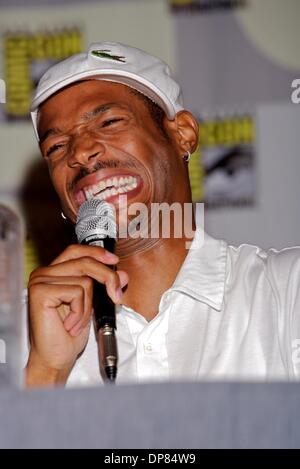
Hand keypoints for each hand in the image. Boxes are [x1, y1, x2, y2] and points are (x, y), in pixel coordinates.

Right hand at [25, 245, 127, 386]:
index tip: (114, 260)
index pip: (76, 251)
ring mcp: (40, 281)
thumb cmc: (69, 334)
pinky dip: (80, 312)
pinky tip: (69, 325)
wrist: (55, 358)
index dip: (96, 253)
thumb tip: (122, 274)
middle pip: (85, 262)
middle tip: (116, 296)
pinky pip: (76, 293)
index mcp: (53, 273)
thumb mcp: (92, 305)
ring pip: (84, 281)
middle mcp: (43, 273)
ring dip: (88, 307)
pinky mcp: (40, 292)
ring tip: (76, 322)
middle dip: (107, 278)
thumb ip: (104, 287)